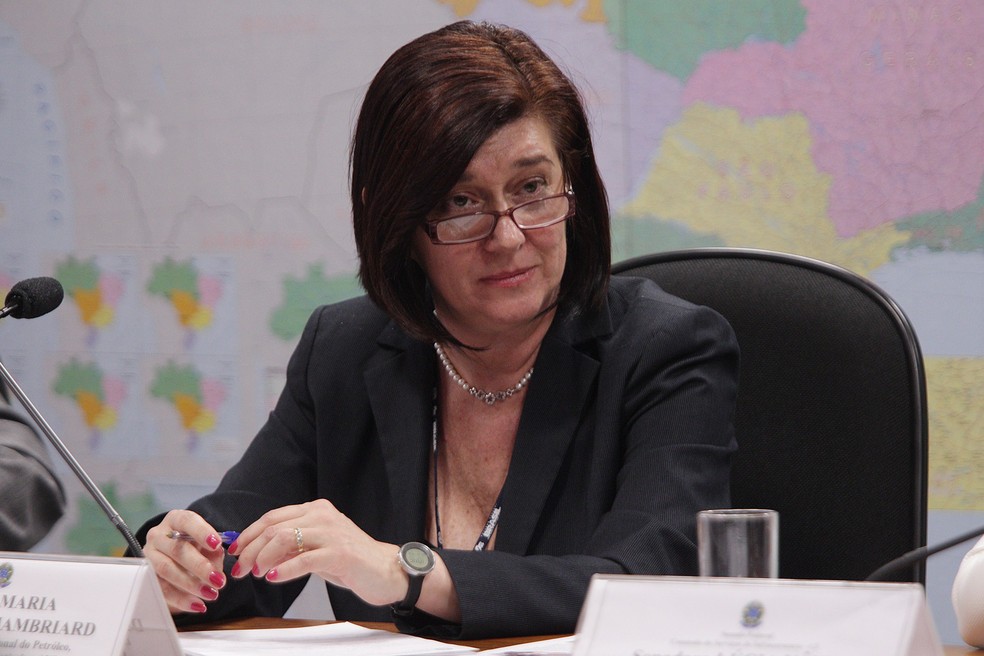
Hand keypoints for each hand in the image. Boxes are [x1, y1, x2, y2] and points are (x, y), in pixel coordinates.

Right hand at [144, 509, 227, 613]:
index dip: (202, 532)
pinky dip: (181, 599)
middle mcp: (158, 535)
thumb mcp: (206, 544)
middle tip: (219, 581)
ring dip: (191, 585)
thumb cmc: (194, 546)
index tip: (217, 544)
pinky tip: (197, 605)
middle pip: (177, 549)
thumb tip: (216, 565)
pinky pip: (161, 588)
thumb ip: (213, 552)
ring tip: (211, 594)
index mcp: (175, 520)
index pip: (186, 521)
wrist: (173, 557)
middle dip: (200, 567)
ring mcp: (149, 555)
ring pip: (167, 569)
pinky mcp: (145, 575)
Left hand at [228, 499, 406, 606]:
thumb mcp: (316, 548)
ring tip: (255, 573)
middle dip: (249, 549)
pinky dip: (284, 569)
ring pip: (284, 538)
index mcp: (316, 509)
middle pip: (274, 527)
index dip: (248, 534)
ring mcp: (331, 532)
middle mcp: (322, 515)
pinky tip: (273, 577)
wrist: (386, 570)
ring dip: (263, 557)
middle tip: (239, 569)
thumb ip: (293, 545)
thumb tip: (257, 552)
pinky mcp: (339, 553)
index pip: (272, 516)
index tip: (234, 551)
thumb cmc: (350, 560)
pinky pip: (304, 559)